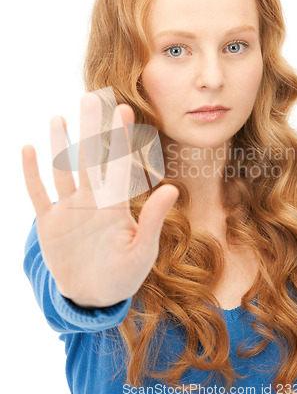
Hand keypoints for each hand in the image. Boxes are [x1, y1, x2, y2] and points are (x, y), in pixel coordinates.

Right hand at [22, 93, 178, 307]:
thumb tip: (172, 188)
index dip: (121, 138)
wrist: (94, 295)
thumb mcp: (142, 250)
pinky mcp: (48, 223)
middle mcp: (92, 200)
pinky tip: (28, 149)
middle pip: (90, 158)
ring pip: (63, 170)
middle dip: (90, 129)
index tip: (123, 110)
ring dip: (60, 145)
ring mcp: (69, 209)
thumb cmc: (124, 274)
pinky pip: (37, 193)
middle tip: (89, 98)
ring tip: (59, 118)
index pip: (118, 165)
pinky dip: (31, 173)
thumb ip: (153, 219)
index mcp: (116, 205)